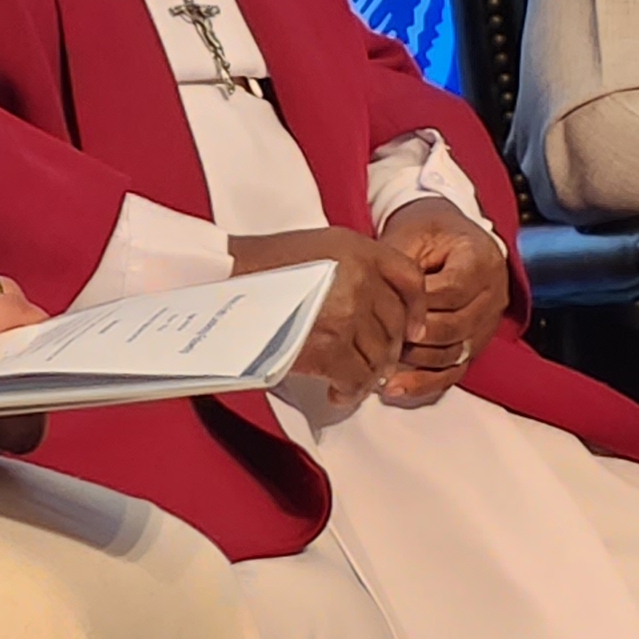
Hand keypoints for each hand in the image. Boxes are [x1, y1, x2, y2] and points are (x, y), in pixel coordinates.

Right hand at [226, 226, 424, 410]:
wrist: (222, 281)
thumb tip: (380, 308)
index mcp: (360, 249)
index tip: (412, 330)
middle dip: (385, 351)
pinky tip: (337, 391)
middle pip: (395, 326)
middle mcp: (359, 277)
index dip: (416, 310)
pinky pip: (357, 378)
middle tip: (370, 363)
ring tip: (351, 380)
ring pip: (379, 356)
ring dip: (367, 375)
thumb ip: (358, 268)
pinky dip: (350, 391)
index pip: (411, 280)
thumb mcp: (322, 247)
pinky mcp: (329, 345)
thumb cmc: (263, 266)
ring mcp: (346, 311)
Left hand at [373, 195, 509, 405]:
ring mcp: (486, 324)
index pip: (453, 291)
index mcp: (481, 260)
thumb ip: (397, 266)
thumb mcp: (411, 236)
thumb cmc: (427, 234)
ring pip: (455, 354)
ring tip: (382, 361)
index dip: (420, 305)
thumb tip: (372, 297)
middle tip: (379, 338)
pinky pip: (454, 372)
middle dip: (415, 336)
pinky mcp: (474, 345)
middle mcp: (492, 295)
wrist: (447, 239)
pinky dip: (425, 383)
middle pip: (455, 327)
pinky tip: (396, 387)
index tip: (389, 311)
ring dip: (416, 361)